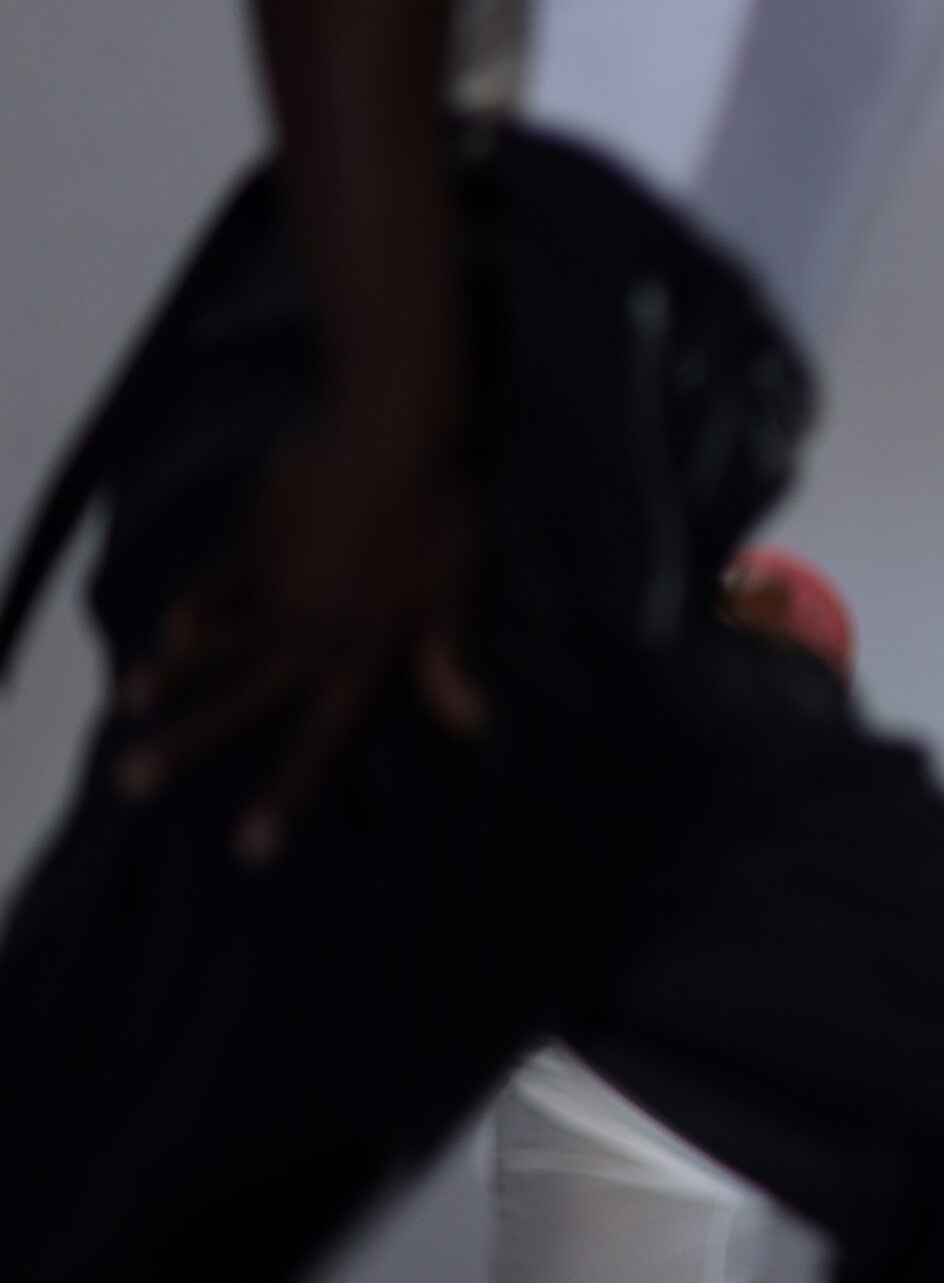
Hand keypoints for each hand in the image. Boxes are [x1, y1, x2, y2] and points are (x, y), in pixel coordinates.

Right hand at [116, 397, 486, 860]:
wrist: (389, 436)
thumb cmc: (444, 515)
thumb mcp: (457, 592)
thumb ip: (448, 660)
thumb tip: (475, 728)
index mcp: (363, 653)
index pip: (320, 739)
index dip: (286, 793)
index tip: (249, 847)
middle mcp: (309, 631)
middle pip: (241, 701)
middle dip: (189, 743)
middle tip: (132, 782)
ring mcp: (273, 585)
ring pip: (213, 643)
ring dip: (170, 672)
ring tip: (129, 703)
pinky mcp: (252, 540)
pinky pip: (215, 580)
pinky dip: (193, 605)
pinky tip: (165, 630)